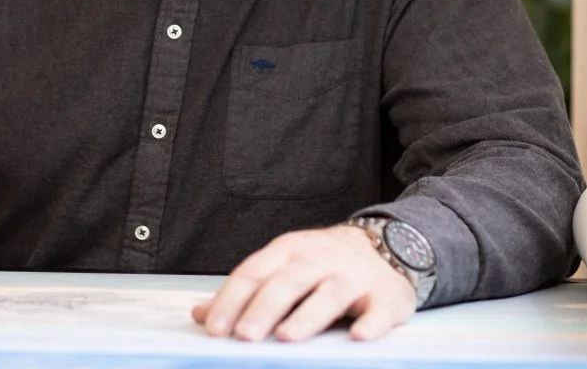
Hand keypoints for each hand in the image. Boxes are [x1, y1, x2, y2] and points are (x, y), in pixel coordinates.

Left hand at [191, 225, 416, 342]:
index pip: (255, 272)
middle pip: (288, 281)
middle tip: (244, 336)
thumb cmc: (323, 265)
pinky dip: (371, 323)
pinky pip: (379, 310)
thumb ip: (245, 294)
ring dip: (308, 315)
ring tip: (287, 337)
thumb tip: (200, 315)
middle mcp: (320, 258)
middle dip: (264, 308)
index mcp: (289, 250)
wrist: (386, 248)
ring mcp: (354, 276)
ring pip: (329, 293)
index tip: (214, 328)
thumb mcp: (282, 269)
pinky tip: (360, 337)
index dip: (233, 300)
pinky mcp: (386, 296)